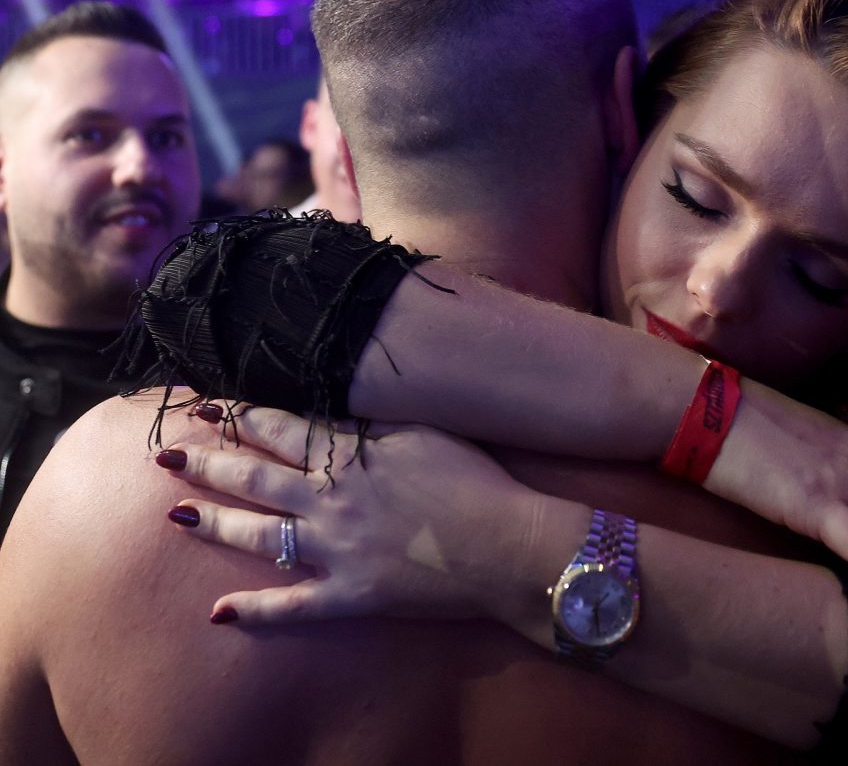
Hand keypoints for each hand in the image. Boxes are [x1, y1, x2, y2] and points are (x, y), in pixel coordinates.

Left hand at [159, 404, 538, 625]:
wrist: (507, 545)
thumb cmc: (474, 479)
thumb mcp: (423, 431)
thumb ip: (370, 421)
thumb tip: (330, 408)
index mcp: (348, 457)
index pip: (279, 429)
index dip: (239, 416)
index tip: (207, 406)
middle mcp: (330, 501)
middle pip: (254, 478)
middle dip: (207, 463)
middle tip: (167, 455)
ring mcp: (335, 552)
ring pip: (259, 536)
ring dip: (216, 524)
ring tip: (179, 516)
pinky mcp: (350, 596)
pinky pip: (292, 607)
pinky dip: (254, 611)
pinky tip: (219, 612)